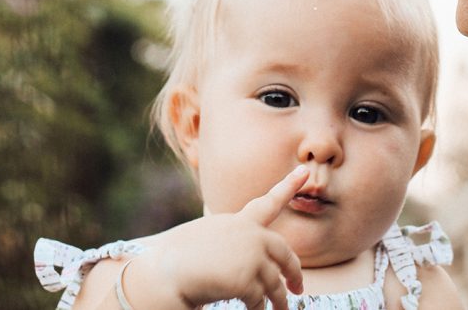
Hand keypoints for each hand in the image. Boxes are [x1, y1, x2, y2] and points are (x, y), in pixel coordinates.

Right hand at [125, 165, 309, 308]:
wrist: (163, 272)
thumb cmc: (176, 259)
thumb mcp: (208, 239)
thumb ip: (234, 242)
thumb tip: (254, 260)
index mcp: (238, 222)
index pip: (268, 203)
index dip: (288, 186)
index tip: (304, 171)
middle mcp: (249, 234)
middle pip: (284, 252)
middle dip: (293, 272)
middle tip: (298, 288)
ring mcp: (250, 255)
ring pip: (274, 282)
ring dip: (280, 300)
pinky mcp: (246, 278)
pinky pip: (259, 299)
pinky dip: (258, 309)